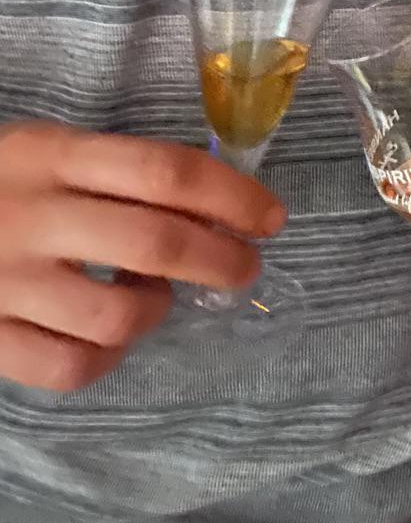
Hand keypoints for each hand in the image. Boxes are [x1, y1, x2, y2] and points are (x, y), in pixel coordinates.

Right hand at [0, 121, 285, 391]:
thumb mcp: (50, 155)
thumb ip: (124, 173)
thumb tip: (228, 206)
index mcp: (48, 154)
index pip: (165, 171)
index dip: (233, 197)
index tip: (271, 218)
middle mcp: (26, 215)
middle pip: (155, 242)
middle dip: (223, 259)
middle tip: (244, 267)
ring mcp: (0, 282)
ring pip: (118, 315)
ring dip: (156, 309)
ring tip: (149, 296)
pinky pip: (71, 367)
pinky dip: (106, 357)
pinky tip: (103, 335)